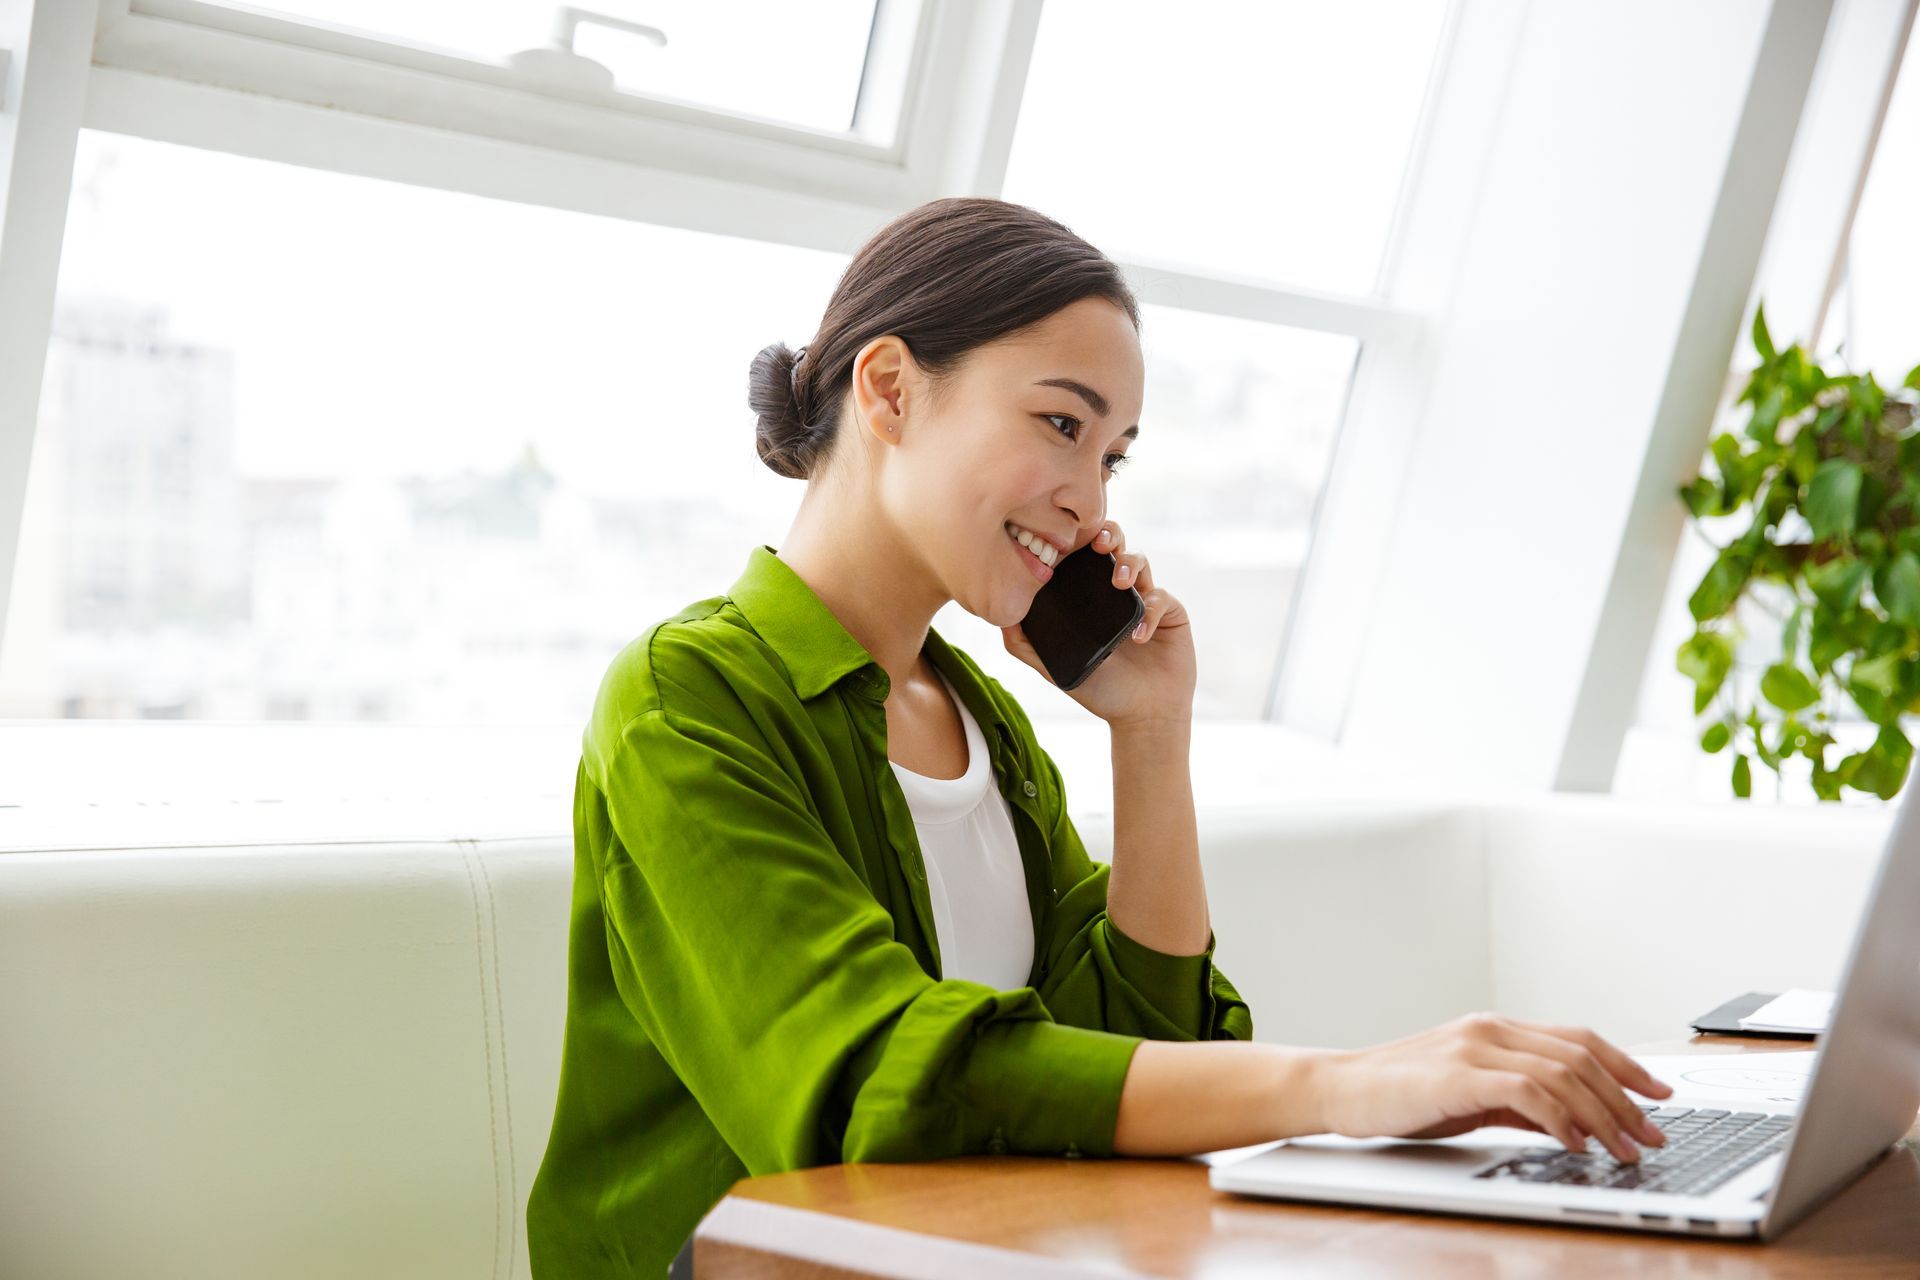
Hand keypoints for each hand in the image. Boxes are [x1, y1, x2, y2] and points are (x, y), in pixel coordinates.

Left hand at [1000, 520, 1195, 726]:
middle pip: (1115, 544)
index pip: (1082, 555)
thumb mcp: (1055, 668)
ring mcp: (1144, 598)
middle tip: (1098, 544)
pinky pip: (1161, 597)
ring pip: (1139, 561)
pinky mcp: (1170, 612)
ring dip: (1129, 564)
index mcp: (1088, 597)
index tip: (1062, 543)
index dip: (1075, 541)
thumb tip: (999, 617)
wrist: (1142, 717)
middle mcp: (1115, 591)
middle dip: (1108, 534)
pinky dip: (1150, 611)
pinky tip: (1139, 636)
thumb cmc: (1100, 691)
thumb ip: (1025, 646)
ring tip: (1119, 583)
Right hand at [1310, 1012, 1675, 1162]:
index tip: (1658, 1094)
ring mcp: (1474, 1047)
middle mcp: (1490, 1029)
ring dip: (1603, 1115)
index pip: (1578, 1039)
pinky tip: (1576, 1144)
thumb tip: (1574, 1124)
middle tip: (1652, 1135)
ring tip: (1624, 1149)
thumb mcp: (1471, 1096)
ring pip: (1562, 1073)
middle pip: (1580, 1056)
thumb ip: (1520, 1102)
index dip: (1626, 1065)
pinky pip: (1527, 1092)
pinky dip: (1560, 1118)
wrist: (1340, 1089)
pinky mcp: (1458, 1075)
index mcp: (1495, 1029)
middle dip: (1626, 1099)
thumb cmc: (1400, 1094)